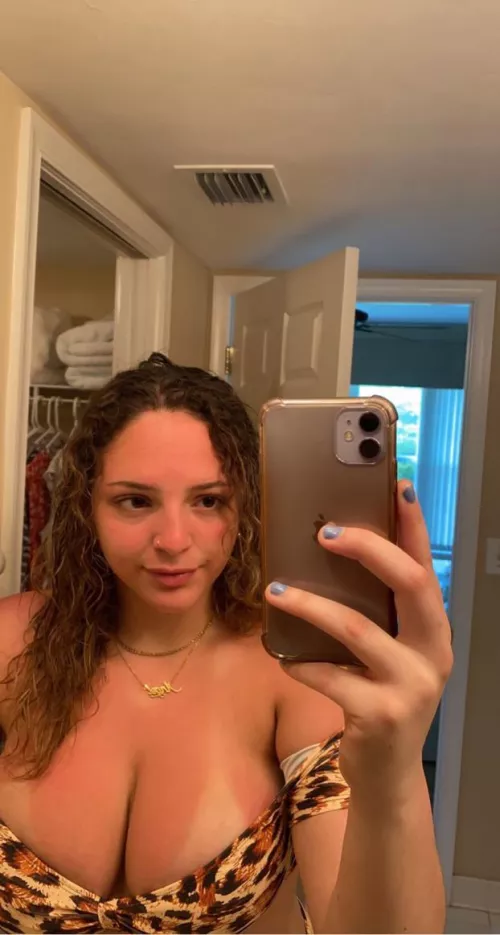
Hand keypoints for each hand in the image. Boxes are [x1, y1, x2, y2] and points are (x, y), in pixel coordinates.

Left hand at [265, 481, 452, 796]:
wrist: (386, 774)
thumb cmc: (379, 699)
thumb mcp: (386, 654)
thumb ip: (372, 614)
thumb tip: (326, 556)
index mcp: (433, 629)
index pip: (426, 564)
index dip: (414, 524)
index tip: (397, 485)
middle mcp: (433, 651)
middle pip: (410, 583)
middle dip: (369, 549)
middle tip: (326, 531)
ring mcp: (412, 685)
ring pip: (358, 629)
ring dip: (311, 605)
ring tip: (276, 590)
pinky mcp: (382, 714)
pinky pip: (331, 676)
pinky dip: (302, 663)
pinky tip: (282, 656)